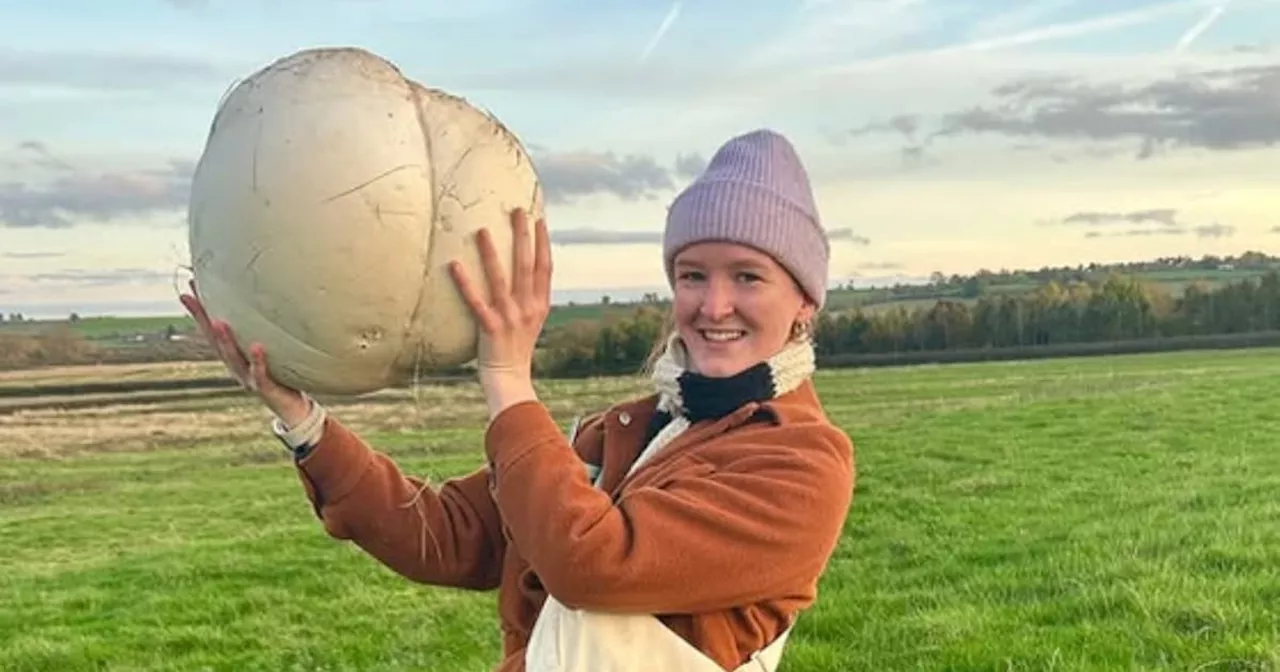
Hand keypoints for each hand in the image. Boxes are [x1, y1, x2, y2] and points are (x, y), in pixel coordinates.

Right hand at [178, 280, 311, 426]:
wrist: (293, 409)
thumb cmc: (282, 376)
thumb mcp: (271, 351)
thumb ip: (266, 331)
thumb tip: (272, 298)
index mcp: (235, 355)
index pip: (213, 330)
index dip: (200, 310)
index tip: (190, 286)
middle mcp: (236, 366)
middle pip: (215, 340)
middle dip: (202, 319)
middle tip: (192, 297)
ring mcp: (248, 378)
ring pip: (233, 357)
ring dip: (225, 340)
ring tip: (218, 322)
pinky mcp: (265, 389)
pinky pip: (260, 373)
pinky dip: (258, 360)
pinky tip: (257, 346)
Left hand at [449, 208, 551, 416]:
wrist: (510, 379)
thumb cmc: (516, 348)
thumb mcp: (531, 321)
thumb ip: (530, 298)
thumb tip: (523, 274)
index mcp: (540, 305)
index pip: (545, 268)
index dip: (543, 243)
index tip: (539, 220)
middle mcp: (527, 308)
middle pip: (526, 266)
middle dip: (522, 237)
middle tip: (517, 211)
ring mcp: (509, 318)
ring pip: (501, 279)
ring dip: (492, 253)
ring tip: (482, 230)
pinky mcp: (490, 328)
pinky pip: (475, 301)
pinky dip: (465, 282)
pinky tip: (454, 264)